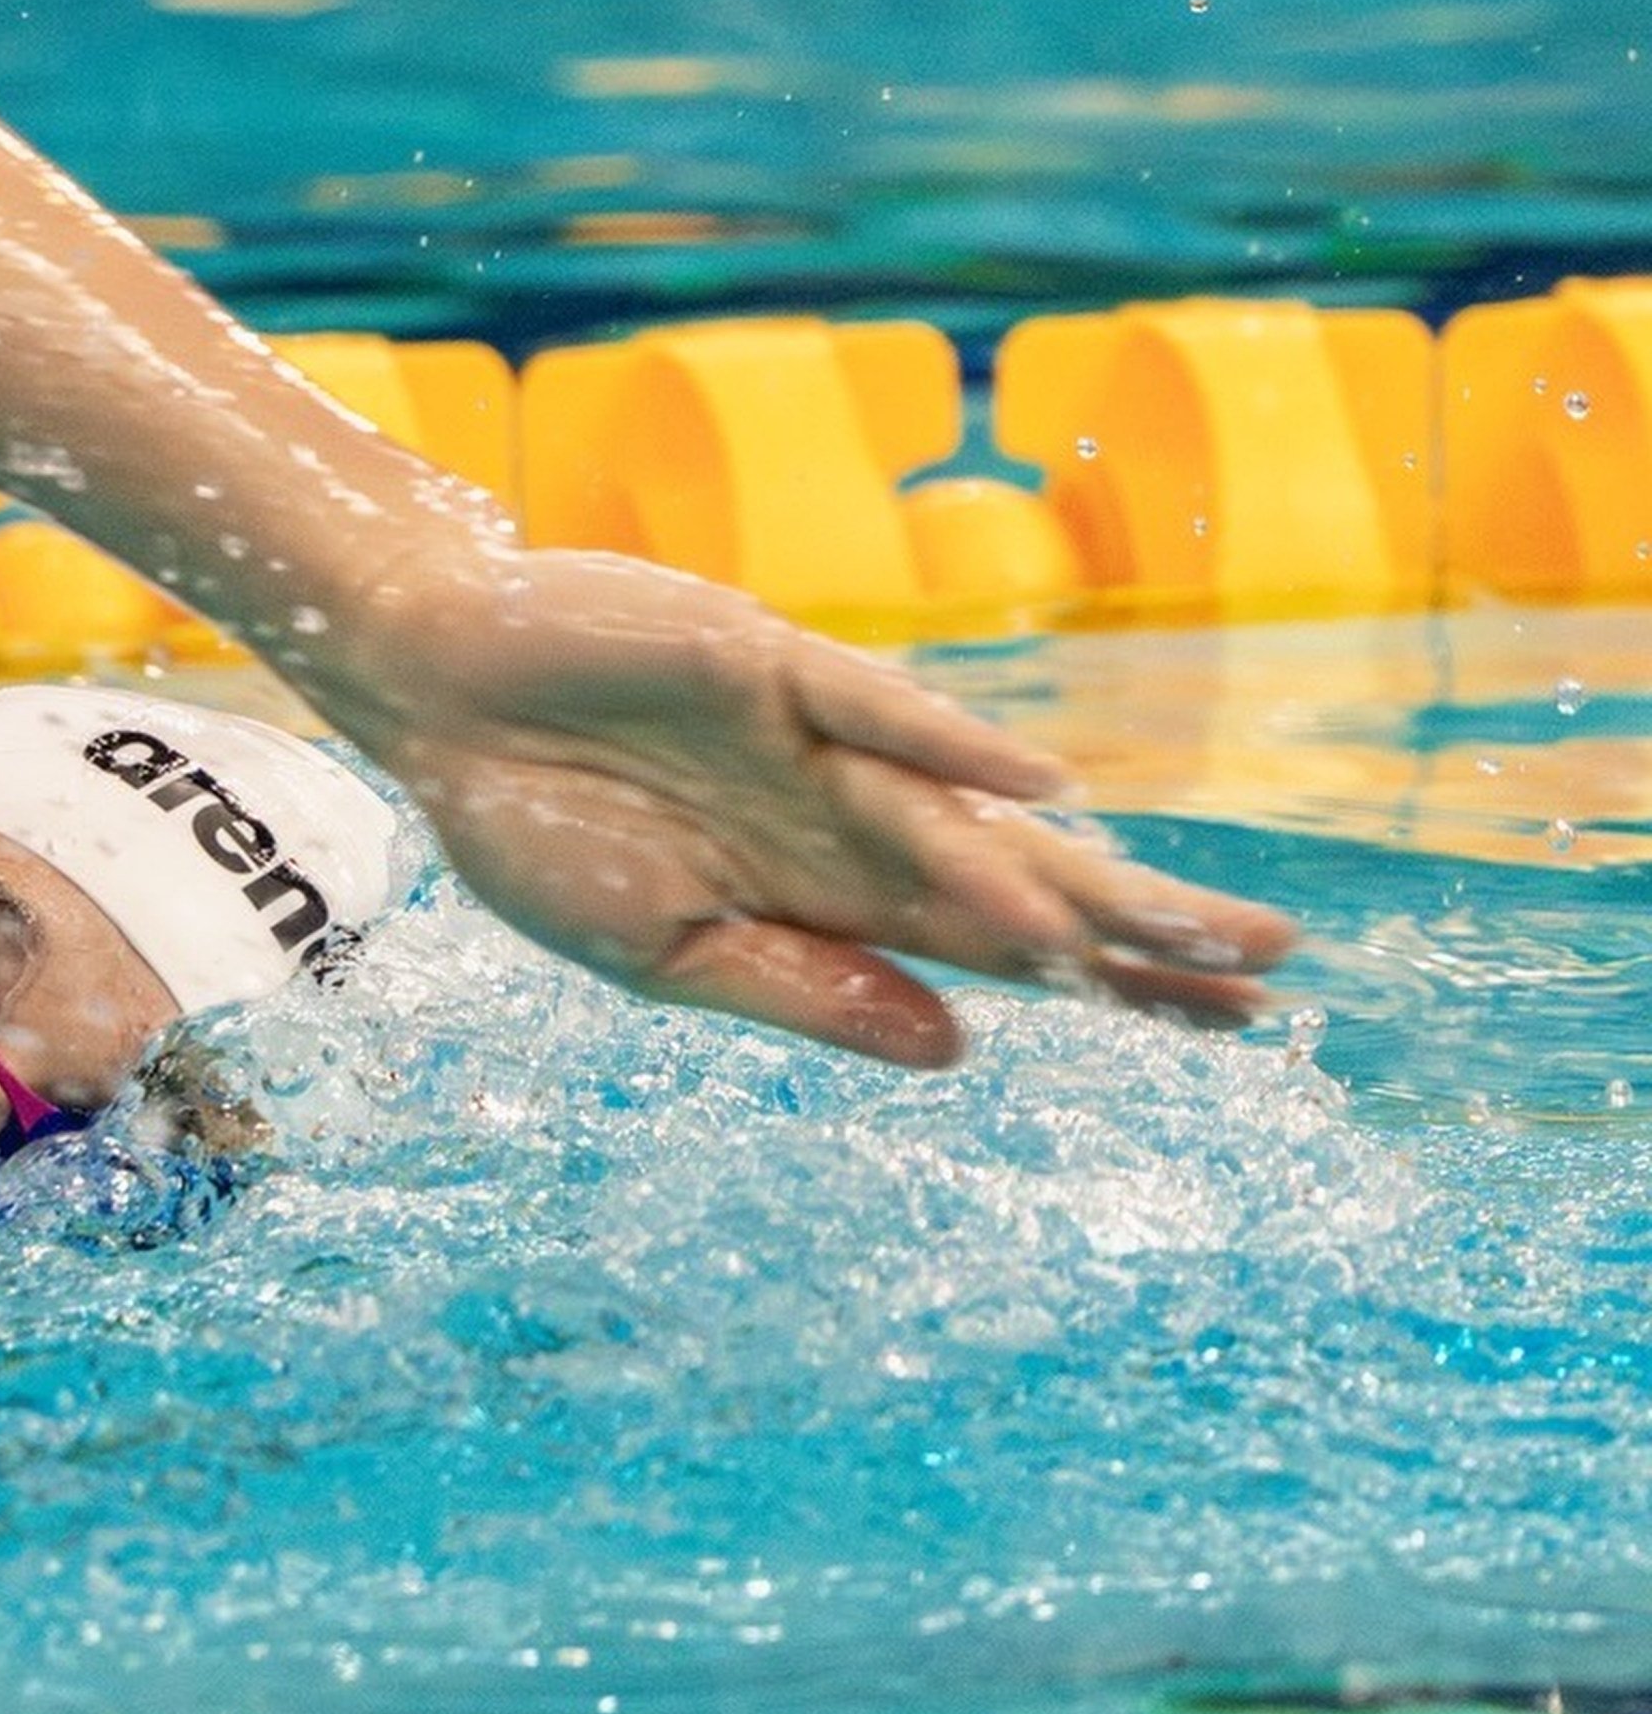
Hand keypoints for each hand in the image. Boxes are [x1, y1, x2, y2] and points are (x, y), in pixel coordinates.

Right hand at [303, 544, 1294, 1067]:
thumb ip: (803, 992)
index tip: (1229, 1028)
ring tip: (1189, 919)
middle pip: (1023, 884)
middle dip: (1144, 929)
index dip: (1113, 985)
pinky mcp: (763, 666)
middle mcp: (850, 819)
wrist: (436, 695)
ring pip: (973, 811)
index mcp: (825, 896)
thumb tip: (959, 1046)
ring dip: (1077, 868)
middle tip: (1277, 967)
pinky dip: (950, 743)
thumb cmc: (533, 826)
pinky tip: (1037, 785)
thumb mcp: (658, 956)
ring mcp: (815, 741)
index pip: (1001, 949)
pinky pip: (871, 708)